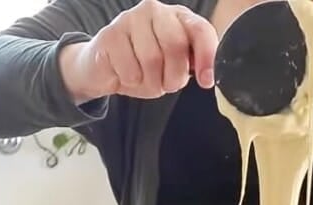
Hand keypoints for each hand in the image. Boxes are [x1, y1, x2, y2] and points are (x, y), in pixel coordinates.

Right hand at [60, 0, 217, 101]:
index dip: (207, 57)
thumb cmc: (143, 65)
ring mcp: (130, 19)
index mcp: (178, 16)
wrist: (104, 68)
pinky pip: (130, 69)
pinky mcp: (109, 35)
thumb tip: (208, 76)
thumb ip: (192, 64)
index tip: (206, 81)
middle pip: (175, 45)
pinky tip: (126, 74)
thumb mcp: (174, 65)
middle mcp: (155, 11)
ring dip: (151, 82)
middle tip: (167, 84)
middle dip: (174, 75)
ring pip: (151, 59)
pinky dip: (131, 81)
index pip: (200, 30)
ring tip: (144, 79)